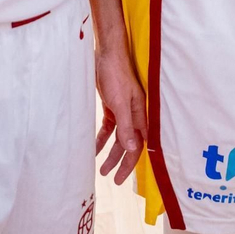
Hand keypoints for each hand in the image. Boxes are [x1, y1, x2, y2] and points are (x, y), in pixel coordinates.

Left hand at [95, 45, 147, 183]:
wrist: (106, 54)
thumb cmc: (116, 74)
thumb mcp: (120, 102)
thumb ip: (126, 126)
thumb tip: (132, 149)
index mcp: (140, 114)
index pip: (138, 145)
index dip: (130, 163)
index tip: (120, 179)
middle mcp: (134, 114)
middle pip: (128, 144)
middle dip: (120, 162)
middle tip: (111, 178)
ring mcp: (123, 110)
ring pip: (118, 137)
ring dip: (110, 152)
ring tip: (101, 168)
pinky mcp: (112, 105)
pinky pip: (109, 127)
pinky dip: (102, 138)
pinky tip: (94, 147)